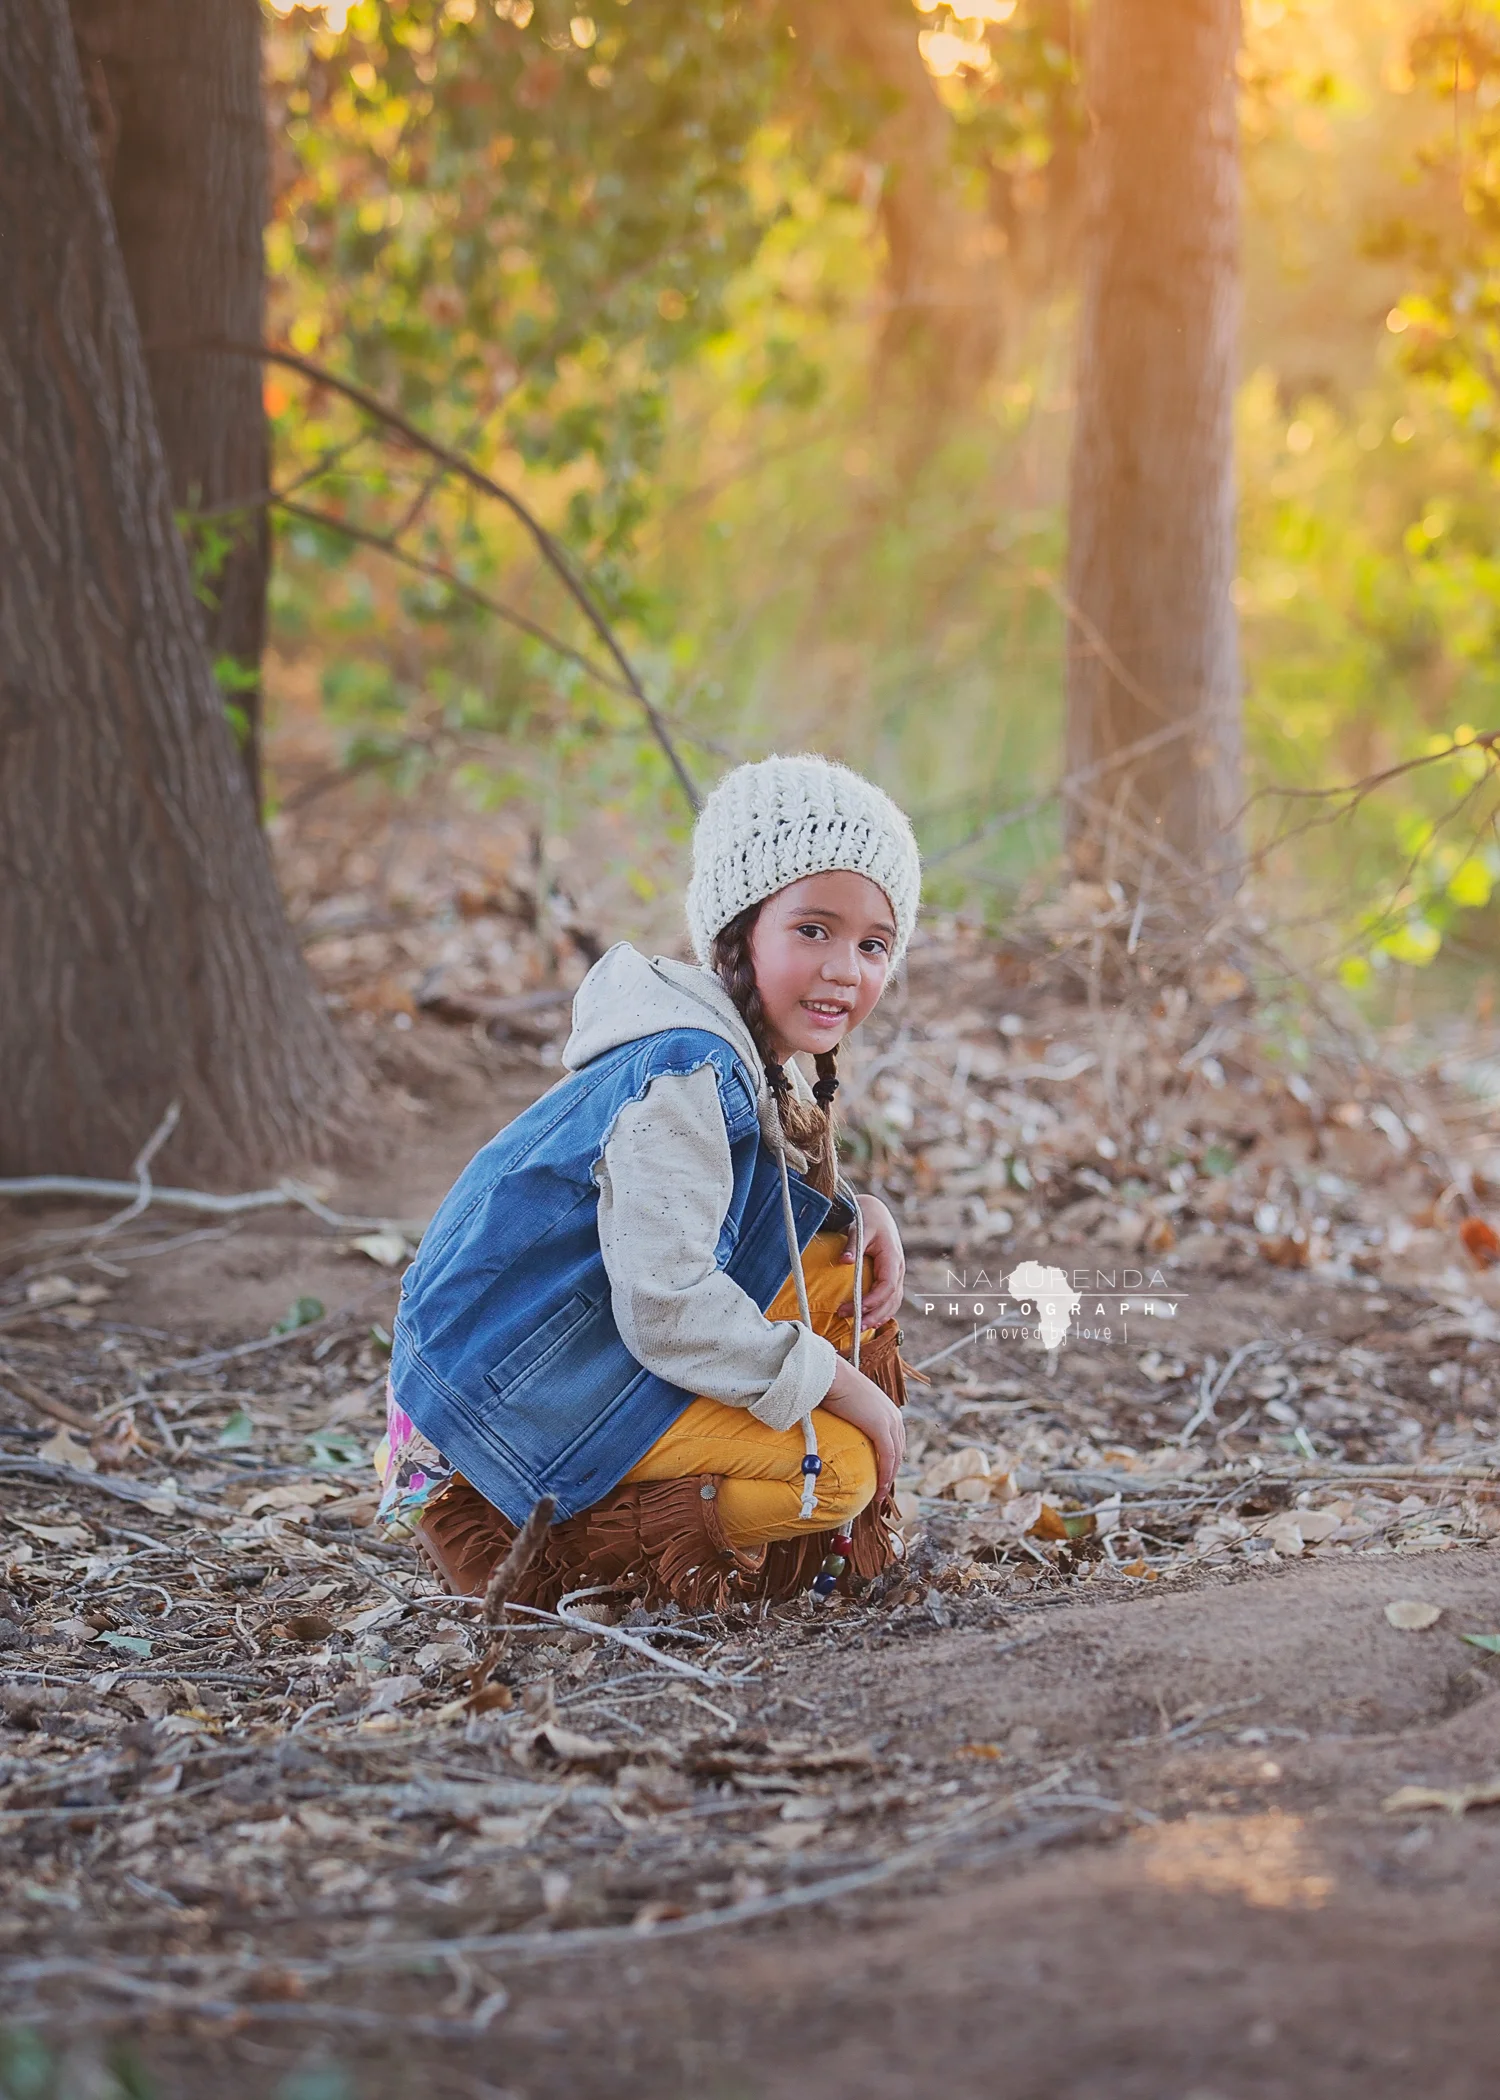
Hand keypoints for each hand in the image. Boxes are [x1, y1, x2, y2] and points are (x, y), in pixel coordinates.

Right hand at [819, 1354, 905, 1500]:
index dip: (890, 1460)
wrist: (830, 1375)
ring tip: (879, 1496)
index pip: (895, 1440)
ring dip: (888, 1478)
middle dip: (891, 1471)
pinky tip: (878, 1489)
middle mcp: (893, 1414)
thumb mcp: (847, 1405)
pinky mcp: (881, 1427)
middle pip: (899, 1450)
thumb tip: (839, 1429)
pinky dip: (885, 1475)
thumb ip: (852, 1418)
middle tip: (881, 1490)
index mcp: (888, 1409)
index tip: (881, 1475)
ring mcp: (889, 1420)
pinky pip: (887, 1457)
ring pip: (895, 1457)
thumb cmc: (831, 1387)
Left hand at [837, 1193, 904, 1325]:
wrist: (876, 1213)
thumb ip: (852, 1244)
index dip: (872, 1301)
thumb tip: (844, 1261)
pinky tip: (868, 1320)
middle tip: (855, 1326)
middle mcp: (897, 1268)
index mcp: (892, 1258)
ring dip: (879, 1317)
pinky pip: (890, 1299)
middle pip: (892, 1299)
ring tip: (860, 1327)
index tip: (854, 1309)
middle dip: (874, 1315)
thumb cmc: (867, 1219)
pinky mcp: (890, 1277)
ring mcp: (896, 1274)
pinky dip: (881, 1311)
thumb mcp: (859, 1228)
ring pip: (893, 1302)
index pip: (887, 1286)